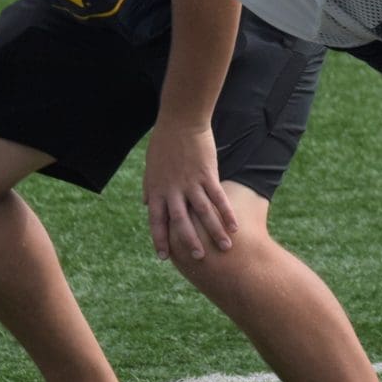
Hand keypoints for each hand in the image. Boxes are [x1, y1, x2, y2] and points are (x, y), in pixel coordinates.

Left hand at [144, 123, 236, 261]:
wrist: (180, 123)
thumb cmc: (163, 144)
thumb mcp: (151, 168)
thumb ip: (150, 189)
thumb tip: (146, 205)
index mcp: (157, 191)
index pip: (157, 221)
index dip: (160, 240)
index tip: (164, 257)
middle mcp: (173, 191)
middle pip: (181, 222)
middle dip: (190, 242)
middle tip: (199, 259)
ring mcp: (191, 183)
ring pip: (204, 214)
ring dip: (215, 233)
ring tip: (226, 248)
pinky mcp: (207, 175)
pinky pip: (219, 198)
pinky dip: (227, 214)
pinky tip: (235, 226)